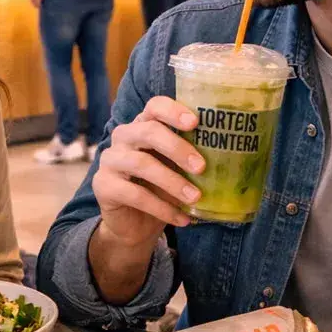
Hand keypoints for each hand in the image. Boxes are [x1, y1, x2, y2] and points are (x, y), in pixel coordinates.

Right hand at [93, 96, 202, 249]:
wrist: (135, 224)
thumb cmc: (162, 189)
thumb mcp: (177, 170)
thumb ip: (192, 158)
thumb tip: (228, 156)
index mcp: (143, 126)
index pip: (154, 106)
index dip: (173, 111)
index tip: (195, 122)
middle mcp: (123, 137)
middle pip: (148, 132)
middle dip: (178, 148)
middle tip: (201, 167)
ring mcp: (110, 160)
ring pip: (141, 164)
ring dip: (173, 182)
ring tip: (196, 198)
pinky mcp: (103, 186)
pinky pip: (135, 195)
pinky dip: (163, 208)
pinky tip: (182, 219)